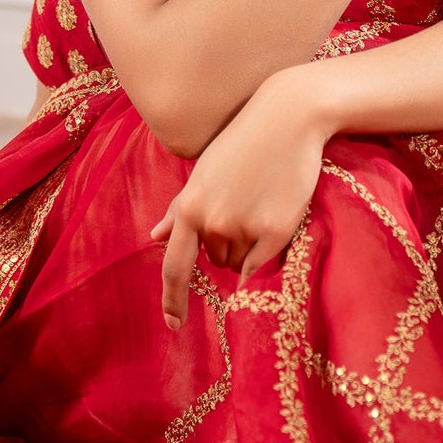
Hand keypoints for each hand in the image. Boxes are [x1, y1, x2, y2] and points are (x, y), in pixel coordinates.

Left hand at [149, 70, 328, 327]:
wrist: (288, 117)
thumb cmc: (243, 143)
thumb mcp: (203, 173)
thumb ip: (178, 209)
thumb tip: (153, 237)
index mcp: (189, 207)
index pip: (175, 266)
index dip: (173, 299)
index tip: (174, 325)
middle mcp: (212, 222)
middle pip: (216, 260)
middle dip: (227, 244)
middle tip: (245, 205)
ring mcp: (244, 227)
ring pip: (241, 262)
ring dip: (249, 246)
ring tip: (261, 204)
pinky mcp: (275, 230)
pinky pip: (263, 262)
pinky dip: (266, 251)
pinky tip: (275, 218)